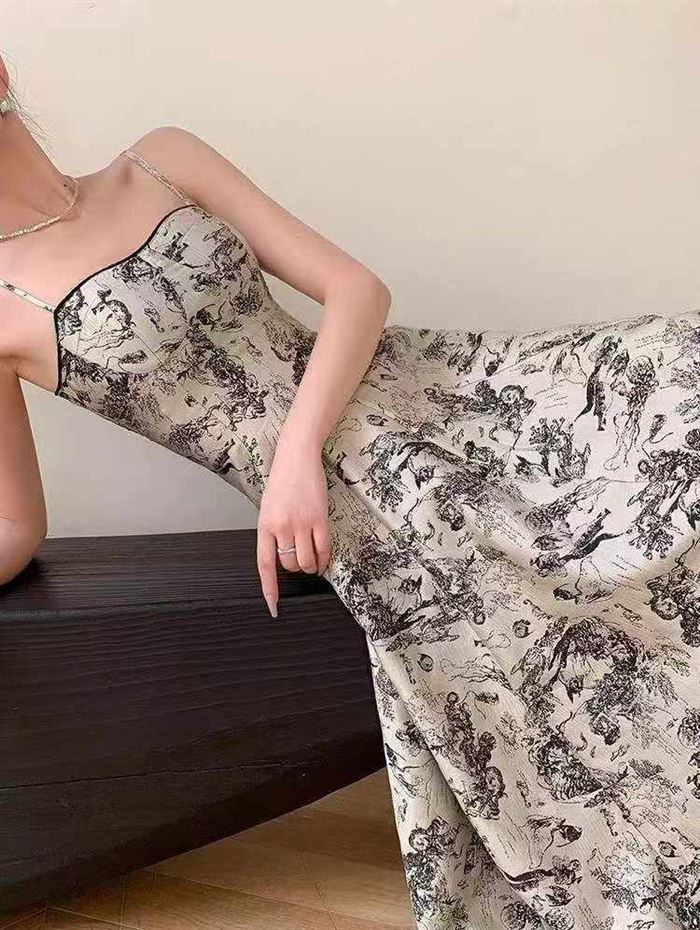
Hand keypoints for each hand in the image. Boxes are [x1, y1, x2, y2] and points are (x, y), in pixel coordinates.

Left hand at [256, 437, 330, 617]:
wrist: (296, 456)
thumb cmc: (282, 481)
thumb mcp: (269, 507)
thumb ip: (273, 531)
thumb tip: (281, 556)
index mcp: (264, 526)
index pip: (265, 565)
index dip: (269, 588)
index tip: (273, 606)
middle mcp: (281, 527)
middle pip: (289, 565)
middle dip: (295, 568)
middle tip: (300, 559)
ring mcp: (301, 523)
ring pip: (306, 561)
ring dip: (311, 565)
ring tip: (312, 560)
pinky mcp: (319, 519)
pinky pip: (323, 549)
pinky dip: (324, 558)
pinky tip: (323, 558)